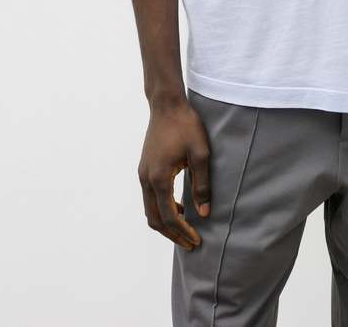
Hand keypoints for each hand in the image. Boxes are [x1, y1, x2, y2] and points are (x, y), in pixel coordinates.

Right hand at [138, 98, 211, 248]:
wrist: (167, 105)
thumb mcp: (200, 154)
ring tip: (186, 229)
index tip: (197, 241)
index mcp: (159, 178)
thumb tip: (204, 214)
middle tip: (191, 243)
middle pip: (155, 219)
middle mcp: (146, 179)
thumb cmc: (186, 126)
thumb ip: (202, 185)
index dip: (183, 232)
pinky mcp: (145, 168)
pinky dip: (162, 209)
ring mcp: (143, 173)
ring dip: (166, 223)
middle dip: (172, 234)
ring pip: (150, 210)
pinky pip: (150, 197)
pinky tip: (180, 207)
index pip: (169, 216)